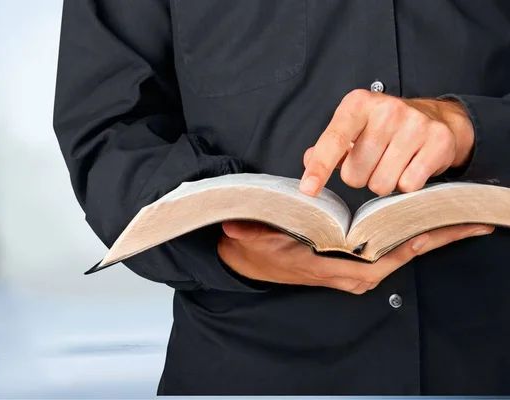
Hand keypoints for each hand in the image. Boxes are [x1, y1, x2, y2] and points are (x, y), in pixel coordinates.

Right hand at [218, 221, 493, 293]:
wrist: (248, 258)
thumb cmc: (256, 249)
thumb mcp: (254, 240)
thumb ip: (253, 234)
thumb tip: (239, 227)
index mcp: (331, 268)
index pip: (381, 259)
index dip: (413, 244)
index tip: (439, 228)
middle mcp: (349, 272)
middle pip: (401, 255)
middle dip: (435, 239)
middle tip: (470, 221)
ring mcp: (353, 269)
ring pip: (399, 253)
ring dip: (428, 237)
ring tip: (458, 219)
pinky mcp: (353, 261)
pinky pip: (390, 250)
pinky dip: (412, 236)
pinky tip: (427, 222)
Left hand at [300, 90, 474, 195]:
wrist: (436, 117)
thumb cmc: (384, 127)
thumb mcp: (352, 128)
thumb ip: (327, 147)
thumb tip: (308, 159)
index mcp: (358, 104)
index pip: (333, 140)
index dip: (319, 168)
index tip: (308, 190)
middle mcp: (387, 109)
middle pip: (355, 174)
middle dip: (360, 177)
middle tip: (373, 161)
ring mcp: (415, 124)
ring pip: (381, 184)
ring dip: (383, 182)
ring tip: (393, 163)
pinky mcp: (438, 141)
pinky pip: (408, 185)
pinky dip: (407, 184)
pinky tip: (411, 166)